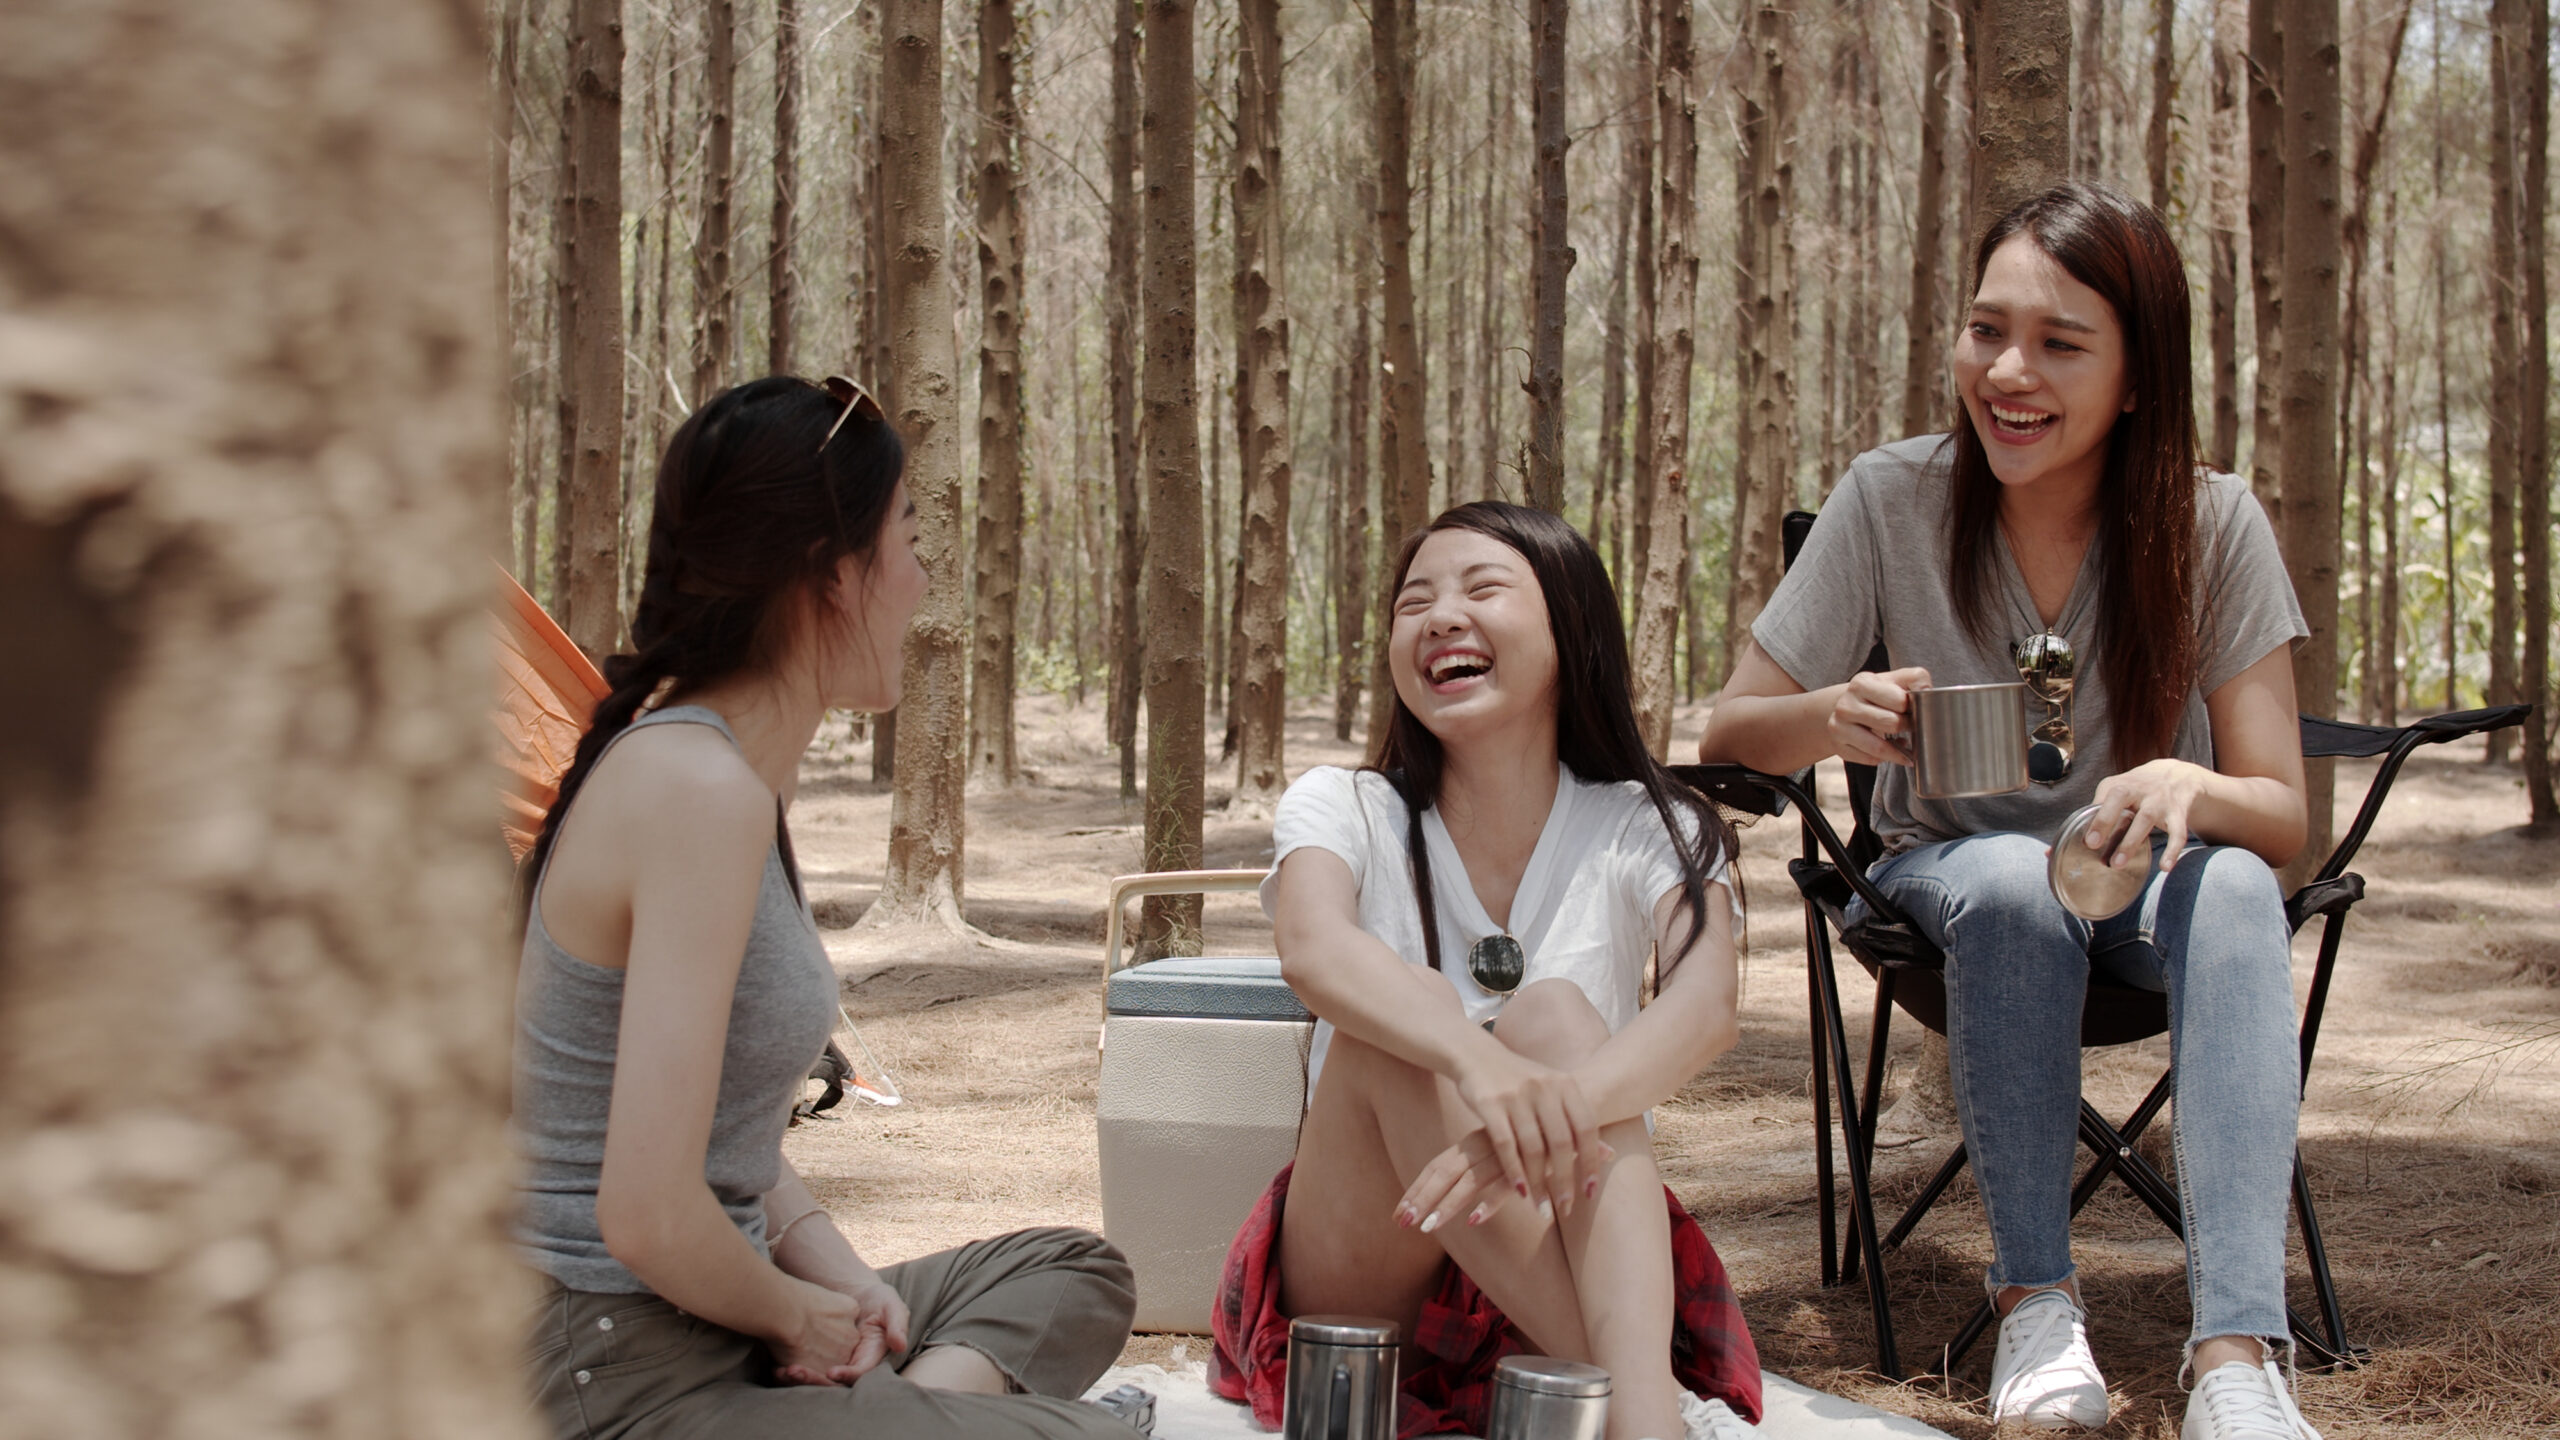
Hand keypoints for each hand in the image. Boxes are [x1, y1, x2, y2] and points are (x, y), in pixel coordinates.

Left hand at [773, 1277, 909, 1385]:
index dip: (847, 1375)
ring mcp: (837, 1363)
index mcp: (872, 1356)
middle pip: (835, 1382)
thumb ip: (897, 1323)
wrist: (856, 1292)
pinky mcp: (821, 1358)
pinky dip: (793, 1371)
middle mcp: (854, 1364)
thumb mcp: (891, 1305)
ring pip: (818, 1379)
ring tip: (783, 1371)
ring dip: (801, 1378)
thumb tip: (900, 1344)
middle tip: (795, 1373)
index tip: (832, 1372)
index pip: (860, 1373)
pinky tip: (778, 1368)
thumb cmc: (878, 1298)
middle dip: (815, 1380)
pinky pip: (808, 1369)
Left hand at [1395, 1128, 1617, 1234]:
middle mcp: (1481, 1148)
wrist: (1570, 1109)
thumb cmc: (1531, 1133)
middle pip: (1442, 1174)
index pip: (1436, 1168)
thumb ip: (1478, 1166)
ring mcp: (1501, 1156)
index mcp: (1472, 1144)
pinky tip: (1473, 1220)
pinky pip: (1502, 1186)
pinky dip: (1488, 1203)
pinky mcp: (1525, 1166)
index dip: (1416, 1191)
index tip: (1398, 1215)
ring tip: (1428, 1228)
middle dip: (1421, 1200)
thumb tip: (1455, 1193)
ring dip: (1446, 1206)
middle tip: (1402, 1223)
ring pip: (1466, 1182)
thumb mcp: (1499, 1148)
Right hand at [1447, 1043, 1604, 1217]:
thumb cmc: (1521, 1080)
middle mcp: (1544, 1088)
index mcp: (1565, 1083)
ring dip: (1539, 1183)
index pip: (1586, 1128)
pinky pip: (1505, 1145)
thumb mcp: (1553, 1090)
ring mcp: (1516, 1095)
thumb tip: (1611, 1154)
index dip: (1592, 1161)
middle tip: (1567, 1206)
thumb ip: (1576, 1119)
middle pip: (1561, 1142)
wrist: (1477, 1055)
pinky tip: (1519, 1191)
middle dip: (1565, 1179)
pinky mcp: (1490, 1104)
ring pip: (1533, 1148)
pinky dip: (1514, 1171)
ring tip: (1543, 1208)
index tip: (1591, 1191)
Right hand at [1830, 667, 1929, 767]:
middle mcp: (1846, 705)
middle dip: (1907, 727)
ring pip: (1879, 748)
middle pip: (1891, 724)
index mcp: (1861, 683)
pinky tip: (1888, 751)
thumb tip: (1927, 689)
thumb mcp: (1895, 679)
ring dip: (1898, 751)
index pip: (1899, 700)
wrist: (1847, 707)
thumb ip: (1916, 678)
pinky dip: (1884, 758)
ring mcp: (1839, 727)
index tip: (1912, 709)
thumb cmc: (1878, 694)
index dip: (1912, 707)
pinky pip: (1870, 760)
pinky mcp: (1839, 747)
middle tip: (1910, 726)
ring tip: (1906, 747)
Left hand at [2085, 759, 2213, 870]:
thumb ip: (2097, 809)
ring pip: (2146, 818)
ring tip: (2117, 864)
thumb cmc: (2138, 788)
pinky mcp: (2178, 814)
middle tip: (2093, 845)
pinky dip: (2173, 850)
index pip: (2105, 798)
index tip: (2087, 840)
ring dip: (2131, 842)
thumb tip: (2069, 840)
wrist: (2179, 775)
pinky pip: (2178, 833)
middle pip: (2120, 798)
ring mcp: (2160, 801)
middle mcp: (2140, 790)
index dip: (2095, 817)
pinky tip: (2165, 868)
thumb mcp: (2118, 788)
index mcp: (2122, 785)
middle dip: (2106, 820)